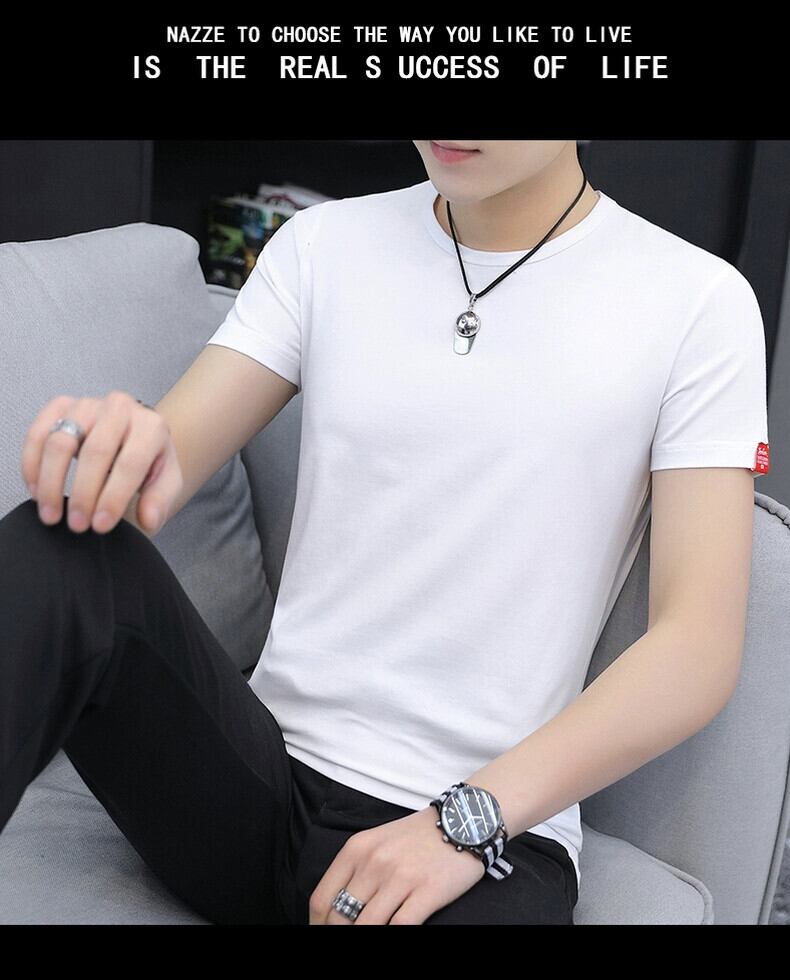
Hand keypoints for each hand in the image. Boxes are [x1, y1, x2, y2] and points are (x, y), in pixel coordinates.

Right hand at [20, 390, 182, 535]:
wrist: (134, 434)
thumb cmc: (150, 460)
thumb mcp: (165, 482)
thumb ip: (160, 501)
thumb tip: (148, 519)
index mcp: (151, 426)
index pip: (131, 463)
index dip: (114, 497)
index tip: (101, 525)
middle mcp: (120, 408)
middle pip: (95, 451)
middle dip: (83, 494)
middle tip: (77, 525)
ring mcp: (88, 404)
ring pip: (60, 441)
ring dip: (51, 483)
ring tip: (51, 514)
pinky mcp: (61, 405)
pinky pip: (38, 434)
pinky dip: (32, 465)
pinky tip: (37, 492)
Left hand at [308, 805, 485, 924]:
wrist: (462, 820)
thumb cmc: (417, 837)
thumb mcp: (377, 843)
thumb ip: (356, 872)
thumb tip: (336, 911)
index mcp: (356, 849)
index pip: (322, 899)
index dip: (317, 926)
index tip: (322, 934)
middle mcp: (374, 862)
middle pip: (340, 918)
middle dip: (338, 935)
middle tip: (342, 944)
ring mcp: (400, 877)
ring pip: (367, 926)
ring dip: (365, 938)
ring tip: (367, 941)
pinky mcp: (427, 891)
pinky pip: (401, 927)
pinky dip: (393, 937)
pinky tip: (393, 935)